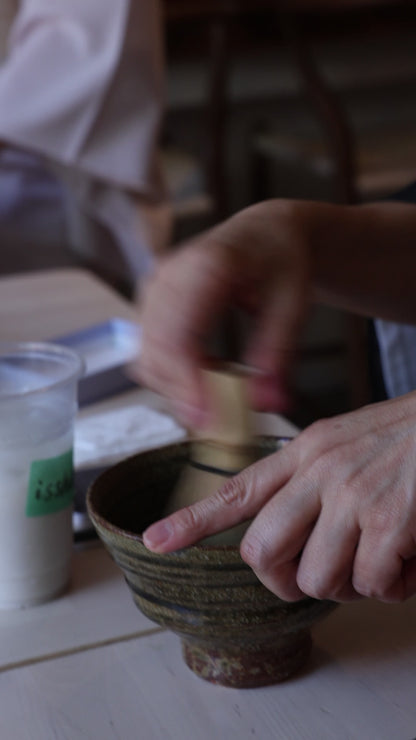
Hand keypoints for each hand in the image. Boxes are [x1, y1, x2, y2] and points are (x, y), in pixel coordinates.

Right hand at [138, 200, 310, 426]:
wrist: (265, 235)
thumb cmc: (280, 262)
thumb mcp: (294, 304)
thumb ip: (279, 354)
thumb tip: (267, 403)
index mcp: (206, 265)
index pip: (178, 335)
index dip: (187, 384)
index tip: (209, 422)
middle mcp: (167, 275)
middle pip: (156, 353)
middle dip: (185, 395)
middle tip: (224, 423)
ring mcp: (152, 290)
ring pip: (147, 360)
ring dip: (180, 388)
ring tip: (224, 389)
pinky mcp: (149, 306)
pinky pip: (149, 355)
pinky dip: (175, 375)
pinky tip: (209, 372)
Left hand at [143, 393, 415, 602]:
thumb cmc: (405, 437)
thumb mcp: (344, 442)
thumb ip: (309, 481)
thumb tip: (295, 539)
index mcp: (305, 452)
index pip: (237, 488)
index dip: (193, 520)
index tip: (156, 541)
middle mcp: (320, 472)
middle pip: (262, 552)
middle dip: (285, 582)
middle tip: (315, 579)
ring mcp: (352, 496)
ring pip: (317, 579)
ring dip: (348, 586)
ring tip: (377, 562)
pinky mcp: (388, 521)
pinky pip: (371, 584)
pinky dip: (391, 586)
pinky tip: (407, 561)